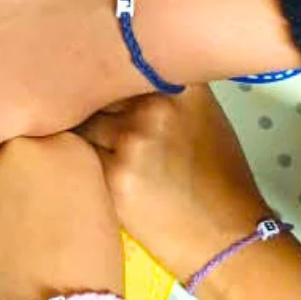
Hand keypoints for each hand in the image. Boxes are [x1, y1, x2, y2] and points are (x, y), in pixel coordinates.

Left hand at [0, 134, 123, 299]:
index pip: (48, 144)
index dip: (45, 173)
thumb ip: (65, 176)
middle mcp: (25, 146)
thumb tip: (42, 179)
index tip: (47, 195)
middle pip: (14, 153)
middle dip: (16, 177)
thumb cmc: (91, 265)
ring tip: (9, 234)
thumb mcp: (96, 202)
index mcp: (68, 142)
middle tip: (26, 214)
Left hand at [78, 86, 270, 280]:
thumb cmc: (215, 177)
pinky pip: (77, 154)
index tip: (96, 86)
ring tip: (93, 151)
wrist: (224, 235)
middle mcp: (156, 107)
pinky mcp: (113, 174)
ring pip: (81, 122)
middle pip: (95, 91)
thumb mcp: (202, 116)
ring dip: (80, 134)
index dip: (103, 77)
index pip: (119, 64)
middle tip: (90, 122)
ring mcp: (133, 140)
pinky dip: (75, 161)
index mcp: (180, 87)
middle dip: (89, 106)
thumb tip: (116, 76)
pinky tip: (85, 172)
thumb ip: (163, 92)